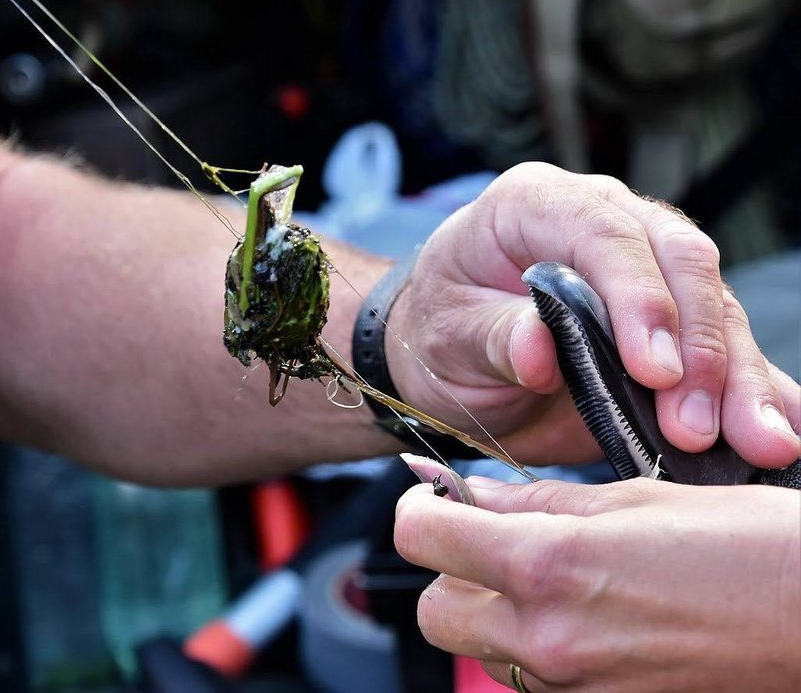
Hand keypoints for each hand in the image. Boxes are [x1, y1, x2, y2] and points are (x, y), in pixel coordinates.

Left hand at [386, 162, 799, 466]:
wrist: (448, 361)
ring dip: (738, 378)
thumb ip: (493, 338)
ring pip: (715, 306)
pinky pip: (722, 347)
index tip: (655, 368)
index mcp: (534, 204)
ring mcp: (643, 269)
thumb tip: (539, 349)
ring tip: (761, 442)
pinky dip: (751, 389)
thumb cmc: (440, 331)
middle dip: (701, 347)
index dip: (638, 297)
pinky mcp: (669, 321)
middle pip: (680, 261)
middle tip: (701, 424)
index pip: (603, 232)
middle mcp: (601, 223)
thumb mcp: (447, 337)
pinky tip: (778, 428)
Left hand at [394, 476, 800, 691]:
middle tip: (492, 540)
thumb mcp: (633, 498)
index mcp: (547, 564)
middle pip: (435, 610)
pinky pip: (533, 680)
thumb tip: (475, 493)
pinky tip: (589, 617)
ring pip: (483, 650)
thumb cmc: (745, 544)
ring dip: (495, 612)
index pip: (420, 538)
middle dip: (451, 572)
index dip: (422, 509)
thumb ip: (538, 501)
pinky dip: (539, 648)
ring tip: (554, 579)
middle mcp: (547, 638)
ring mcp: (574, 688)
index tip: (439, 498)